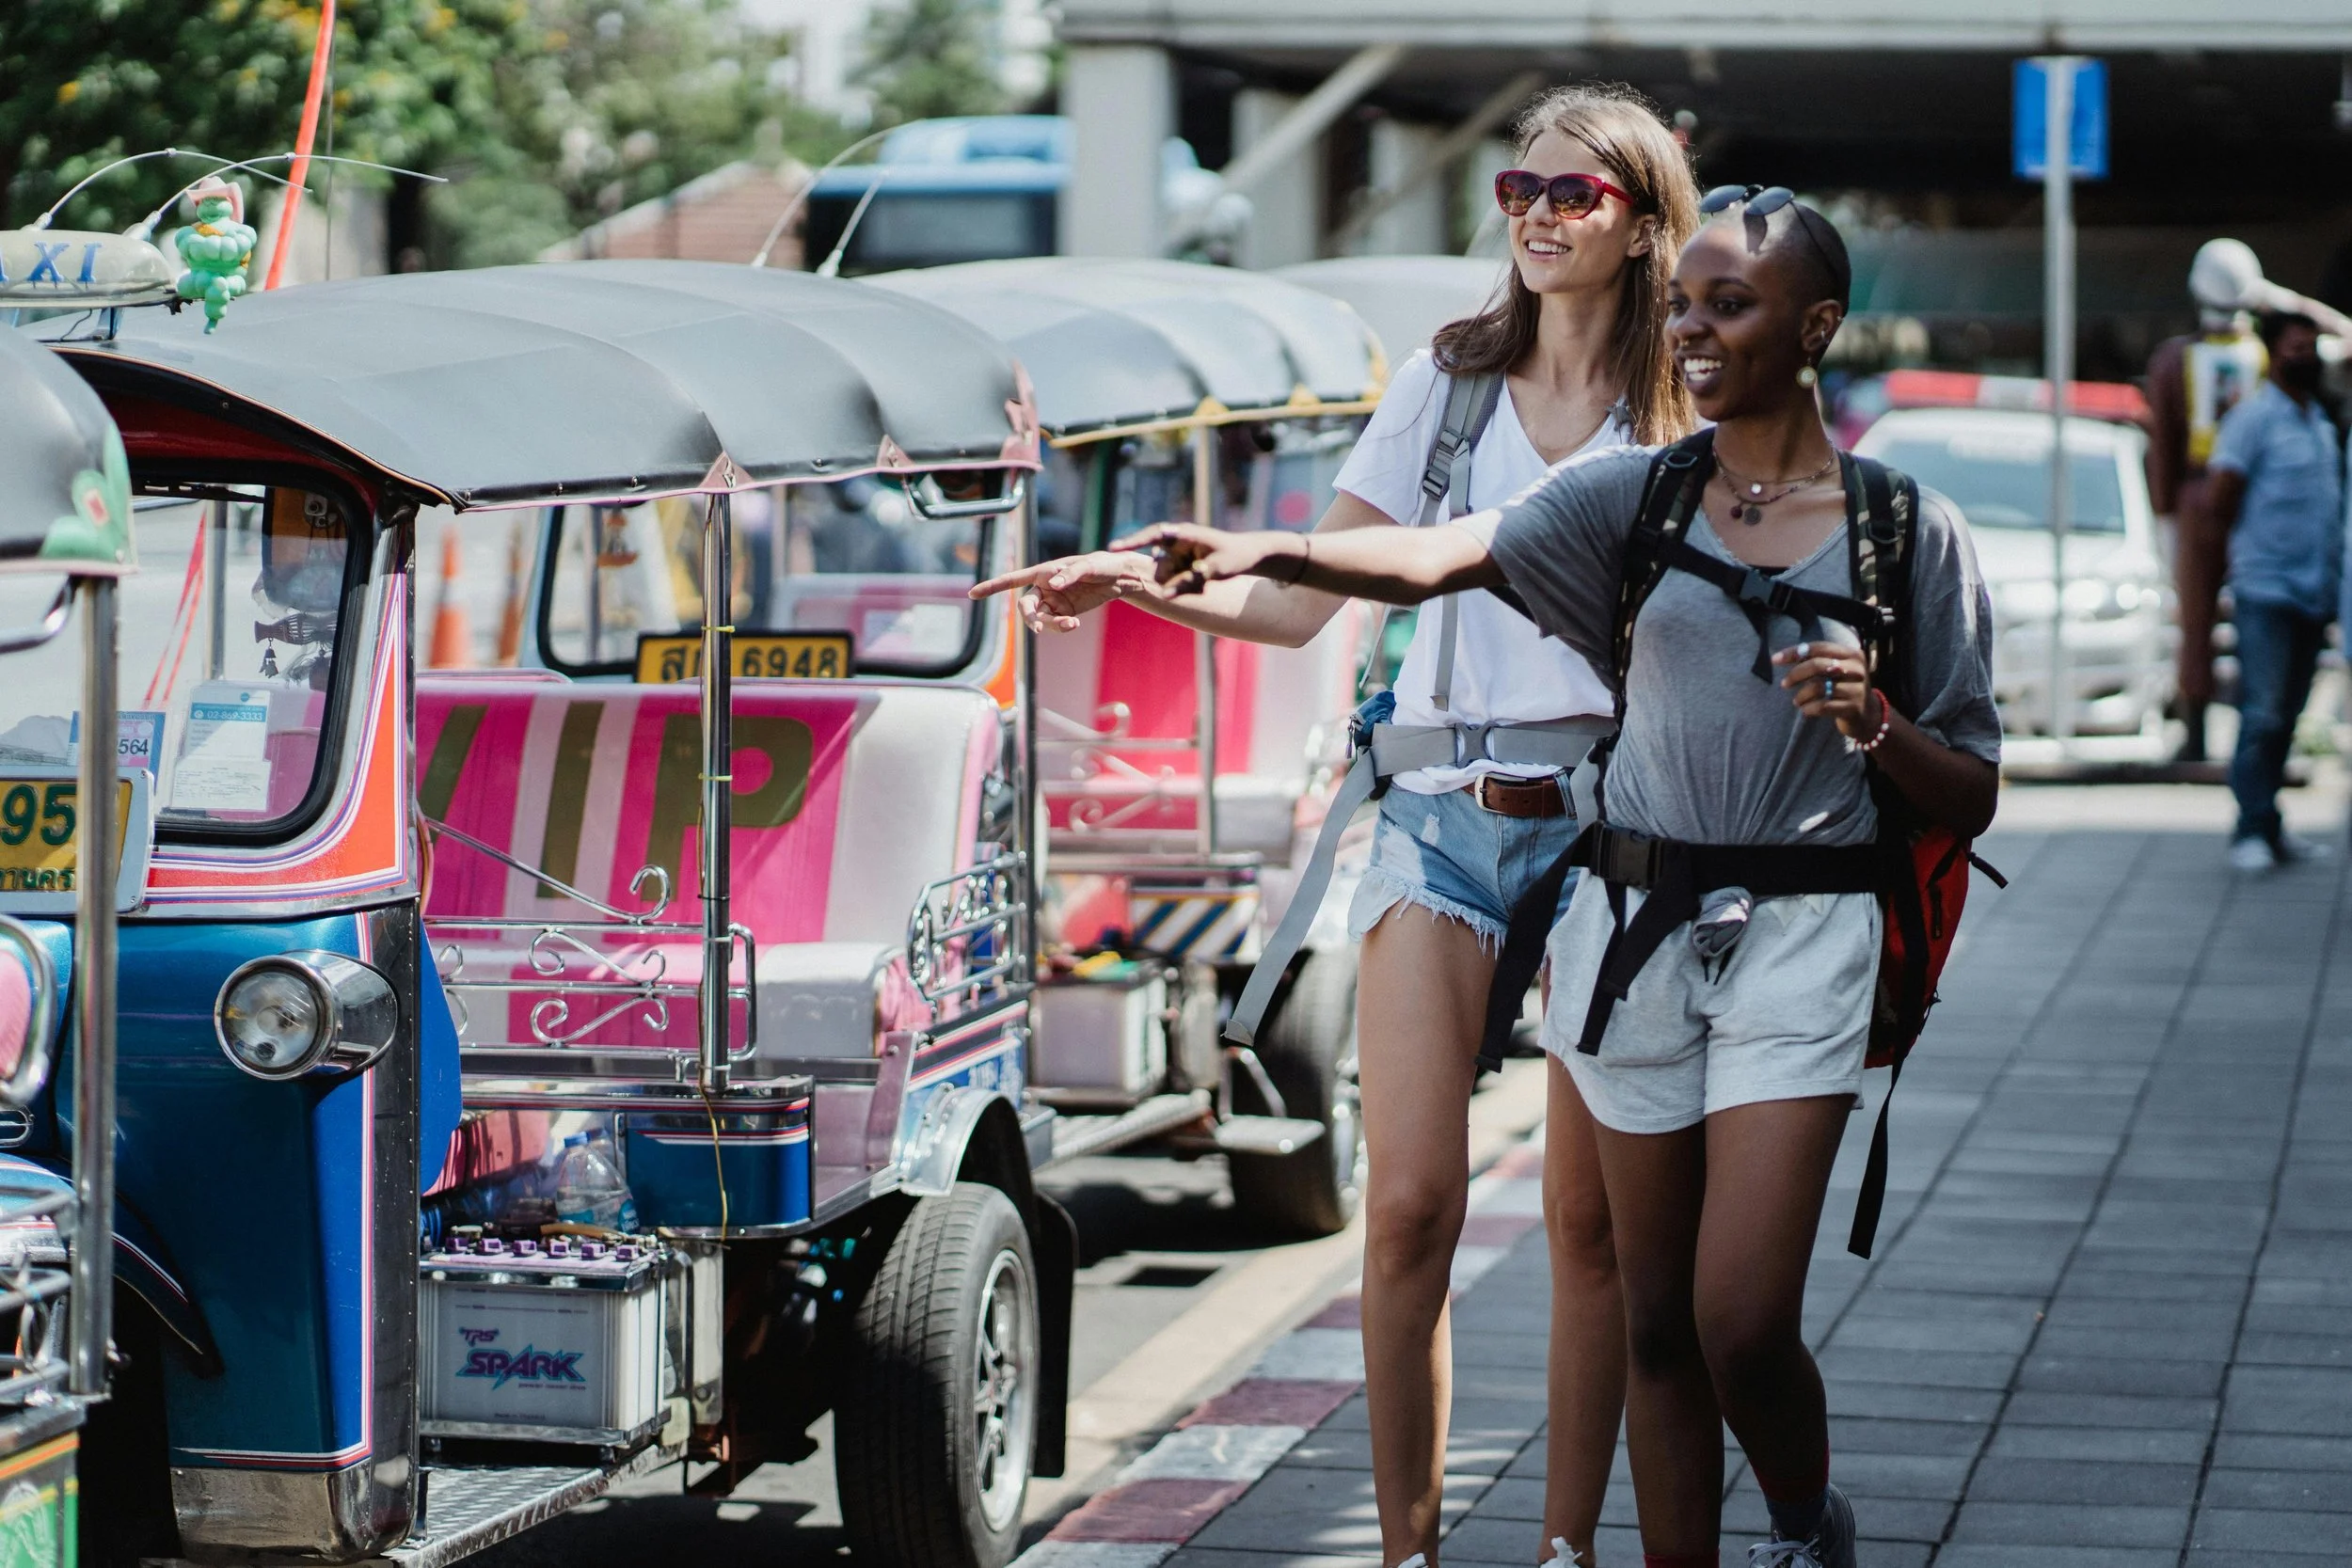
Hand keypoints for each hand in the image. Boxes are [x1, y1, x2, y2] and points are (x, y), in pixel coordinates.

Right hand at [969, 550, 1153, 632]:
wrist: (1120, 578)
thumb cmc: (1102, 564)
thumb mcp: (1089, 565)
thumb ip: (1069, 574)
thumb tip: (1052, 584)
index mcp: (1043, 570)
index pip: (1013, 579)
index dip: (992, 586)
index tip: (972, 594)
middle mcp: (1044, 587)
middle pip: (1025, 606)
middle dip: (1029, 618)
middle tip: (1039, 627)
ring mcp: (1054, 602)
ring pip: (1040, 619)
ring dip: (1051, 625)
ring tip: (1071, 624)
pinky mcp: (1065, 613)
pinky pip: (1055, 625)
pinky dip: (1061, 627)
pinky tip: (1073, 624)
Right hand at [1107, 523, 1298, 597]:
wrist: (1251, 554)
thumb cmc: (1235, 556)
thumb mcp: (1216, 570)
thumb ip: (1190, 582)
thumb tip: (1165, 596)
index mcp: (1185, 534)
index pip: (1153, 534)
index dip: (1132, 541)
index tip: (1113, 549)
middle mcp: (1178, 542)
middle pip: (1159, 564)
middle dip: (1170, 579)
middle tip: (1196, 579)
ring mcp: (1179, 555)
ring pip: (1168, 576)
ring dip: (1182, 585)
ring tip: (1207, 579)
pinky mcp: (1182, 566)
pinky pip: (1176, 582)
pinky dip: (1186, 587)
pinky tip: (1206, 582)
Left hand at [1772, 639, 1877, 739]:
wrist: (1868, 714)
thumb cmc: (1845, 688)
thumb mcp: (1837, 670)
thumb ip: (1817, 661)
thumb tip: (1783, 656)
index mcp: (1852, 655)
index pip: (1819, 647)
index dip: (1795, 652)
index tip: (1775, 659)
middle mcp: (1857, 670)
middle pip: (1818, 665)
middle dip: (1796, 674)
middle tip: (1785, 684)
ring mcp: (1856, 689)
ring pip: (1818, 688)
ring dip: (1801, 696)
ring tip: (1797, 701)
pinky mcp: (1853, 708)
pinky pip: (1823, 707)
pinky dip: (1808, 709)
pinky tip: (1805, 711)